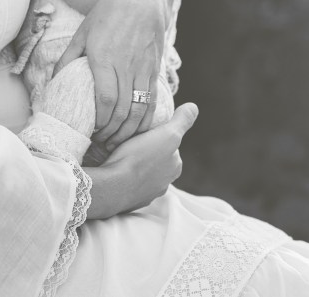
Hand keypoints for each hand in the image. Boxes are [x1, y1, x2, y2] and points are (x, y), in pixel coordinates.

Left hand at [55, 0, 173, 147]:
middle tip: (99, 145)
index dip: (98, 122)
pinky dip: (145, 122)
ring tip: (115, 143)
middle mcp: (126, 65)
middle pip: (123, 111)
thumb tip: (53, 84)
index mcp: (105, 57)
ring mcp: (144, 68)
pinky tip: (135, 131)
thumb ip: (68, 58)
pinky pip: (152, 102)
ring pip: (140, 111)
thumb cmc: (109, 11)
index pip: (105, 100)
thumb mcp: (83, 31)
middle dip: (111, 134)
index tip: (89, 132)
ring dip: (128, 132)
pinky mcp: (156, 69)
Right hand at [85, 103, 197, 218]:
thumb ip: (182, 121)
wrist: (114, 186)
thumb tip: (194, 107)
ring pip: (143, 173)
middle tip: (132, 140)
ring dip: (136, 164)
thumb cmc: (141, 158)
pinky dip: (126, 176)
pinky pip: (129, 183)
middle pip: (157, 159)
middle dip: (148, 151)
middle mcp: (165, 183)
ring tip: (123, 154)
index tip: (146, 130)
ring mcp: (147, 194)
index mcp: (175, 167)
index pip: (170, 145)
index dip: (158, 135)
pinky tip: (117, 169)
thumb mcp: (167, 134)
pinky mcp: (130, 200)